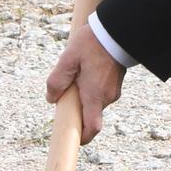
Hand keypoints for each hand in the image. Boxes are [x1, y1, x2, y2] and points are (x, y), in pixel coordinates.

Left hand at [46, 22, 124, 143]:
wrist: (118, 30)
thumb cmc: (93, 43)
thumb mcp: (69, 59)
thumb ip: (58, 80)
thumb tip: (51, 99)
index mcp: (94, 95)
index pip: (92, 128)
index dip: (82, 138)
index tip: (73, 139)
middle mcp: (106, 97)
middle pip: (89, 114)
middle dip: (76, 108)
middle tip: (66, 90)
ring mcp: (113, 91)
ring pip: (94, 101)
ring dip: (83, 94)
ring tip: (77, 71)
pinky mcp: (116, 83)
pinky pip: (100, 92)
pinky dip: (90, 87)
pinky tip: (86, 68)